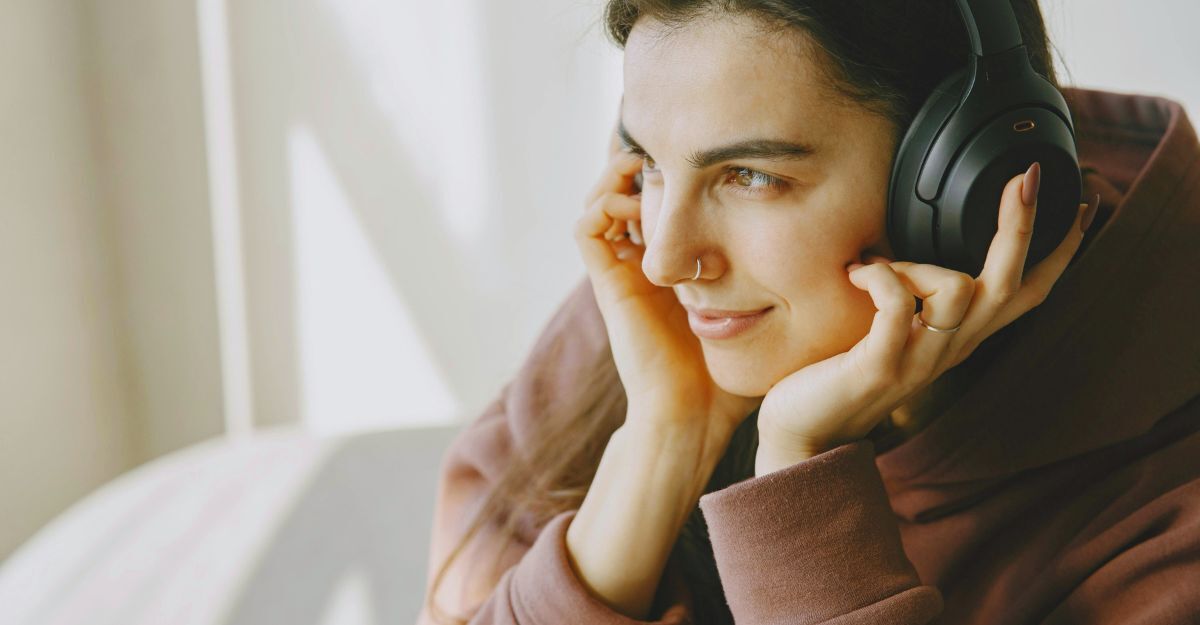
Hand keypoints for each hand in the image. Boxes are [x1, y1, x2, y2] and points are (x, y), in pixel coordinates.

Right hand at [574, 123, 761, 439]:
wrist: (693, 416)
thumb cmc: (730, 378)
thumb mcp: (767, 319)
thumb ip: (791, 289)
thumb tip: (845, 256)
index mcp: (674, 270)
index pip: (664, 206)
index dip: (676, 176)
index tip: (708, 160)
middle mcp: (644, 266)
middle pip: (626, 194)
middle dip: (646, 164)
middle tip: (674, 150)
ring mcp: (623, 274)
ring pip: (600, 202)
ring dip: (619, 178)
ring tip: (651, 167)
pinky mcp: (608, 284)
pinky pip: (587, 229)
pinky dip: (604, 205)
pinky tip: (640, 205)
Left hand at [756, 164, 1097, 470]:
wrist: (804, 435)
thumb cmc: (840, 373)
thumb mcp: (891, 332)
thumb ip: (914, 301)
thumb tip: (903, 245)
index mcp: (959, 338)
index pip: (1028, 294)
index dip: (1059, 252)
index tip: (1081, 205)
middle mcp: (951, 350)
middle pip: (1010, 284)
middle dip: (1023, 226)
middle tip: (1028, 176)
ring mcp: (919, 361)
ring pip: (957, 288)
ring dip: (918, 263)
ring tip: (876, 269)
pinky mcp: (880, 366)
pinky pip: (898, 304)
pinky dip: (881, 275)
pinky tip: (857, 273)